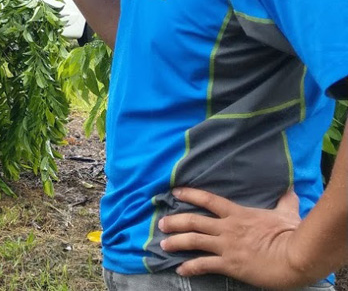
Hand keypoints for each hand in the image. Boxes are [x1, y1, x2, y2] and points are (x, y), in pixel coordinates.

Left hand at [159, 188, 311, 287]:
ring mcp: (227, 246)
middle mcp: (227, 228)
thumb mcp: (287, 213)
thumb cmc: (292, 234)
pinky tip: (180, 270)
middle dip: (175, 222)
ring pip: (194, 241)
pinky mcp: (230, 264)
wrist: (296, 256)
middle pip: (194, 221)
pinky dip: (190, 268)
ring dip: (176, 242)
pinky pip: (204, 265)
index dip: (190, 194)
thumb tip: (289, 189)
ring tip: (163, 245)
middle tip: (161, 224)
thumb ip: (285, 201)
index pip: (208, 199)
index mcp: (238, 214)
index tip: (175, 192)